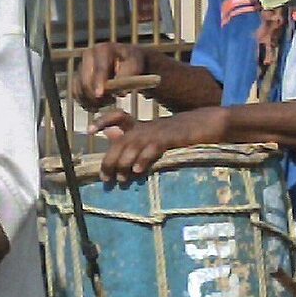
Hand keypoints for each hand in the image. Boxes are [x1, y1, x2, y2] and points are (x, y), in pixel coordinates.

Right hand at [73, 43, 152, 110]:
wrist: (127, 61)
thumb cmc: (132, 62)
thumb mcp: (135, 65)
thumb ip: (127, 75)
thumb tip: (118, 90)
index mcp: (103, 50)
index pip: (98, 69)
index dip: (98, 82)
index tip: (100, 94)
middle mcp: (88, 56)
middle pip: (85, 82)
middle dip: (96, 95)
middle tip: (112, 100)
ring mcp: (81, 67)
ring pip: (78, 89)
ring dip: (91, 101)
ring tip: (109, 101)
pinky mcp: (78, 78)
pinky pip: (75, 94)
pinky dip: (85, 102)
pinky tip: (99, 105)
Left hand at [96, 105, 225, 184]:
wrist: (205, 125)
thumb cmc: (180, 135)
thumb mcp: (155, 136)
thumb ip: (135, 139)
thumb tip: (112, 138)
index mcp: (141, 126)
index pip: (118, 117)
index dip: (103, 121)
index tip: (90, 130)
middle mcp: (145, 127)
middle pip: (121, 141)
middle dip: (110, 160)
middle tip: (105, 178)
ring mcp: (156, 132)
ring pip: (133, 146)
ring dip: (124, 163)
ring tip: (120, 179)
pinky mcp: (169, 138)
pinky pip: (152, 148)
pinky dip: (143, 160)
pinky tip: (137, 170)